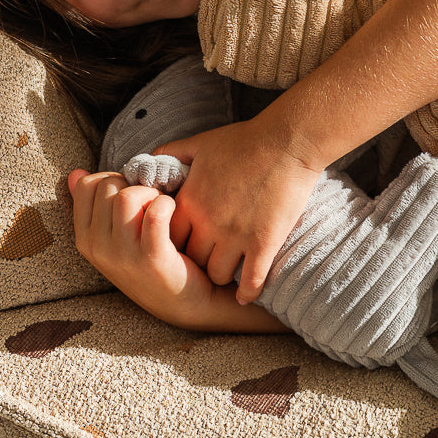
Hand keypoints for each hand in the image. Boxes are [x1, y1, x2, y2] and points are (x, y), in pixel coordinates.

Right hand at [67, 169, 214, 326]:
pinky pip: (156, 211)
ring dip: (150, 194)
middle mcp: (98, 249)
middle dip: (133, 185)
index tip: (129, 194)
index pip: (87, 186)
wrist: (186, 303)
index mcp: (84, 240)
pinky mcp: (152, 258)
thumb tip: (75, 173)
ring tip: (161, 208)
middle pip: (109, 186)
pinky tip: (174, 212)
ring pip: (128, 196)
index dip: (112, 179)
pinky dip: (168, 203)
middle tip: (149, 202)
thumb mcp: (113, 238)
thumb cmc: (149, 262)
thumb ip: (92, 205)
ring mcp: (123, 255)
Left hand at [157, 116, 324, 304]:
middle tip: (203, 261)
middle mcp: (208, 223)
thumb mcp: (199, 143)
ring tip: (226, 274)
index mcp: (190, 201)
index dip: (174, 242)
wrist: (287, 142)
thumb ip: (171, 153)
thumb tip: (151, 160)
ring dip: (221, 275)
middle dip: (195, 262)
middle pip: (191, 259)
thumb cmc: (244, 140)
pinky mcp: (264, 243)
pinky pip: (251, 280)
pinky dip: (247, 292)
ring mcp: (236, 236)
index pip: (167, 237)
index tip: (184, 243)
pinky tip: (245, 297)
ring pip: (218, 274)